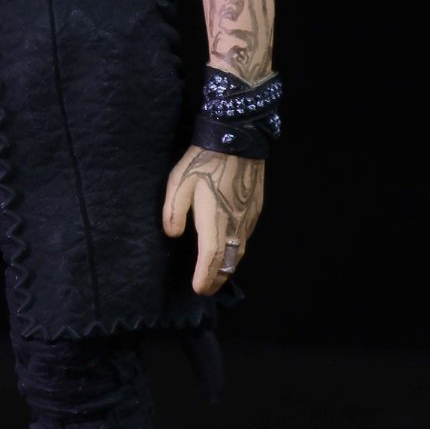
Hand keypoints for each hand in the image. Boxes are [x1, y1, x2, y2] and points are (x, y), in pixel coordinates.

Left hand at [162, 146, 264, 295]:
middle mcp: (235, 224)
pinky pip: (246, 236)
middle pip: (230, 261)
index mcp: (214, 219)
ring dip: (229, 265)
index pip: (211, 258)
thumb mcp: (179, 181)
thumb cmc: (205, 159)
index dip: (205, 278)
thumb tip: (173, 235)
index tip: (198, 290)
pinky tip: (230, 246)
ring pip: (240, 250)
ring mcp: (249, 217)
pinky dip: (237, 249)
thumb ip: (173, 211)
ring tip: (217, 273)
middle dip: (218, 278)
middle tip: (206, 288)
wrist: (238, 138)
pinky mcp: (256, 208)